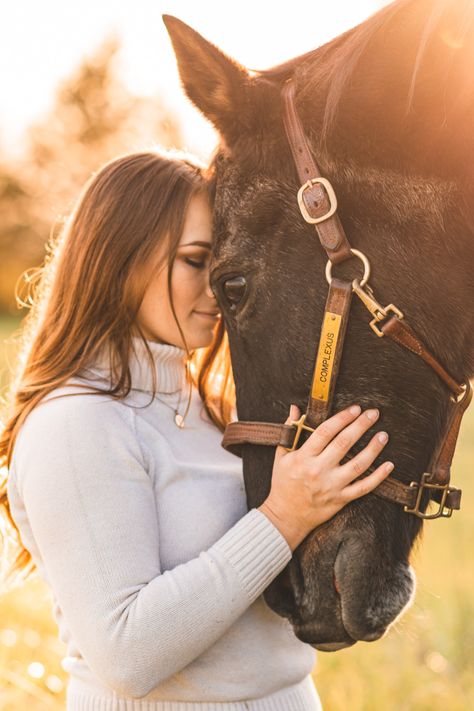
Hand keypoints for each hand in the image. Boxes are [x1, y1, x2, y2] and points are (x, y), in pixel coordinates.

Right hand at [258, 403, 393, 550]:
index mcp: (303, 457)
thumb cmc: (283, 484)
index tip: (355, 409)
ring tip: (383, 435)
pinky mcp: (341, 499)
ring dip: (373, 448)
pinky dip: (378, 477)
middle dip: (361, 426)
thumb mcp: (281, 456)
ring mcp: (332, 486)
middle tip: (374, 414)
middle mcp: (319, 470)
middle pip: (344, 443)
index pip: (325, 431)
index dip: (342, 418)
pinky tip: (389, 465)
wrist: (285, 517)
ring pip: (358, 465)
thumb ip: (290, 430)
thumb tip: (295, 408)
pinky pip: (364, 488)